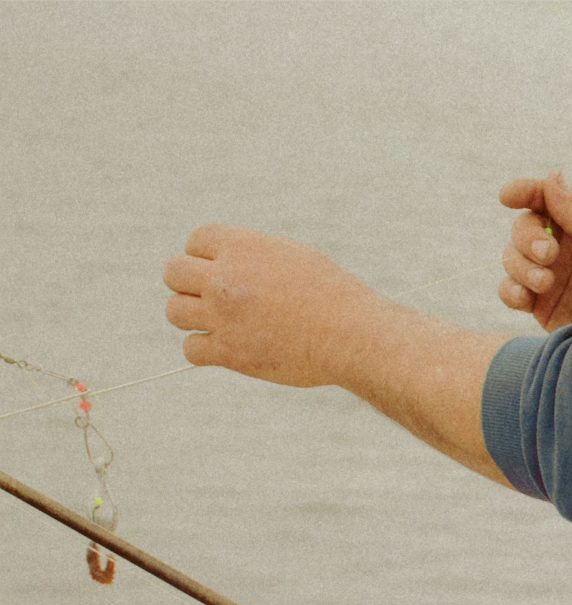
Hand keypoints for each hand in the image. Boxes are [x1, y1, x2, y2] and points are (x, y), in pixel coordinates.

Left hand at [164, 226, 375, 387]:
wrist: (355, 336)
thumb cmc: (335, 297)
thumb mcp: (294, 258)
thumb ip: (255, 257)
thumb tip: (228, 264)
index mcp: (242, 247)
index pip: (196, 241)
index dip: (207, 257)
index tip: (225, 272)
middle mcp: (225, 278)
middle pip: (174, 273)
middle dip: (190, 285)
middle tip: (215, 299)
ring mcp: (223, 316)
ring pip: (175, 311)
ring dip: (192, 317)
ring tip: (219, 325)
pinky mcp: (230, 352)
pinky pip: (191, 349)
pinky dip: (203, 351)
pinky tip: (225, 350)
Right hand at [498, 172, 571, 329]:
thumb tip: (553, 175)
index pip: (546, 200)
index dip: (525, 192)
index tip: (508, 195)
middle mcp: (564, 249)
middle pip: (523, 228)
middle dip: (527, 237)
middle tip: (548, 255)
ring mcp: (550, 277)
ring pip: (512, 257)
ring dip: (522, 266)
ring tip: (546, 283)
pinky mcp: (541, 306)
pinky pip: (509, 291)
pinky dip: (511, 290)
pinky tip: (526, 297)